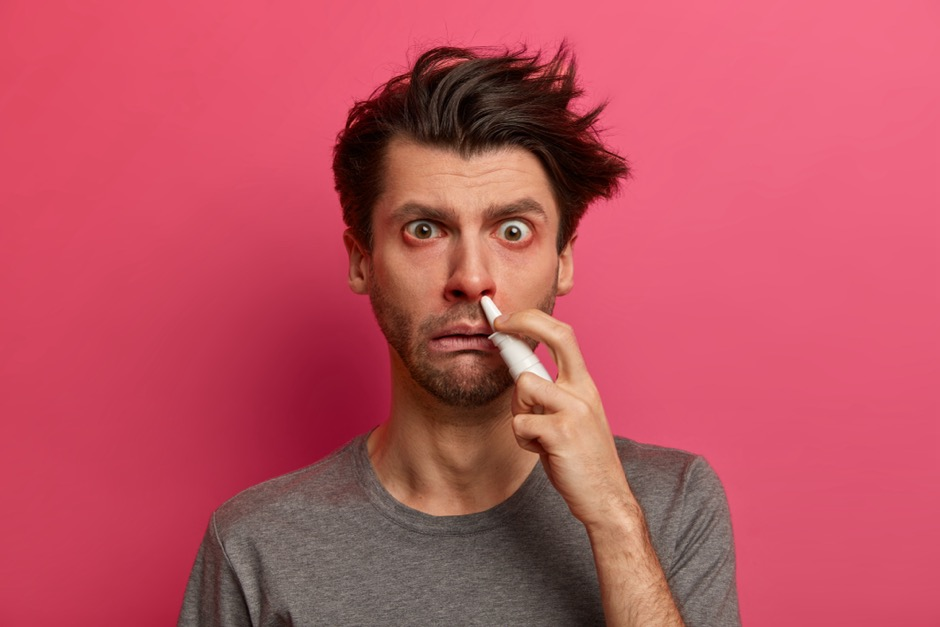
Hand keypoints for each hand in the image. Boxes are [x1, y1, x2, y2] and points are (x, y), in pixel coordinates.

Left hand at [493, 308, 637, 529]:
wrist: (606, 496)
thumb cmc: (581, 458)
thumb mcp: (572, 417)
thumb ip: (552, 395)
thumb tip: (520, 377)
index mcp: (584, 385)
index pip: (563, 336)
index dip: (533, 320)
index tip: (506, 317)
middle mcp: (583, 390)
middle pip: (557, 336)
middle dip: (523, 322)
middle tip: (498, 325)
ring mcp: (575, 409)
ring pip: (525, 385)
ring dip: (519, 411)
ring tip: (536, 434)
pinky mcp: (562, 432)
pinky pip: (520, 423)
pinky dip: (523, 439)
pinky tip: (541, 450)